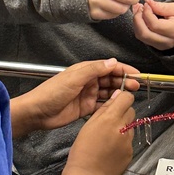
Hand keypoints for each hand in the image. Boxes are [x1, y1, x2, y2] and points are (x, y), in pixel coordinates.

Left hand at [16, 58, 139, 134]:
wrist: (37, 112)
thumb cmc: (51, 93)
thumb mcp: (74, 78)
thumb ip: (94, 70)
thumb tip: (112, 62)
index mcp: (84, 70)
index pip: (108, 67)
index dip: (123, 69)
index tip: (136, 74)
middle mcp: (87, 81)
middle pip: (110, 79)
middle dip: (124, 81)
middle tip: (136, 86)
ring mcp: (87, 95)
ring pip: (108, 92)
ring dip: (119, 93)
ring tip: (131, 95)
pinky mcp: (85, 108)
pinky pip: (102, 105)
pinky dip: (110, 105)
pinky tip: (118, 105)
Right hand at [65, 88, 135, 174]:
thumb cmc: (82, 152)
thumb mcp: (88, 125)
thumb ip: (104, 110)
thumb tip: (116, 96)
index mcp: (111, 119)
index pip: (127, 98)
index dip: (122, 98)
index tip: (117, 101)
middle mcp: (123, 129)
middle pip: (131, 111)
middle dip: (122, 112)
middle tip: (109, 121)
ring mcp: (128, 142)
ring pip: (130, 126)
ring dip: (122, 128)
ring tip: (107, 138)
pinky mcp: (130, 153)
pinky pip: (129, 141)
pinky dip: (122, 142)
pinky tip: (110, 149)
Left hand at [131, 0, 173, 49]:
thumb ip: (161, 6)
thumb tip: (148, 3)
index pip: (155, 25)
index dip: (147, 13)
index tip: (146, 3)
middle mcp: (167, 42)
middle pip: (145, 34)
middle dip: (138, 19)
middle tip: (139, 7)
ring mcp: (161, 46)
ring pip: (141, 36)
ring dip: (136, 23)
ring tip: (138, 11)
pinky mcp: (156, 47)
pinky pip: (142, 38)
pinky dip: (139, 27)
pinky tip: (140, 18)